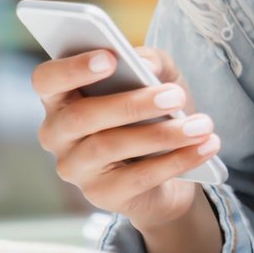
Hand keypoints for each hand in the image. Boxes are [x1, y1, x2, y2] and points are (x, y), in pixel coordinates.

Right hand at [32, 46, 219, 230]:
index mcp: (62, 97)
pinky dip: (177, 160)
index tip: (110, 57)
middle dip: (132, 104)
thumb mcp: (159, 77)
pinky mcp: (102, 194)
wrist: (171, 166)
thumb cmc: (154, 111)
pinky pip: (138, 177)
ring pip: (110, 147)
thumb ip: (150, 61)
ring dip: (163, 134)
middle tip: (176, 96)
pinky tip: (205, 146)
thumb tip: (143, 63)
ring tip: (202, 124)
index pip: (47, 79)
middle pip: (81, 116)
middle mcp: (58, 134)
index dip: (73, 68)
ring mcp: (76, 168)